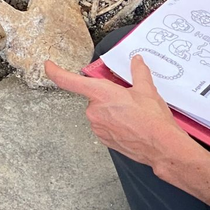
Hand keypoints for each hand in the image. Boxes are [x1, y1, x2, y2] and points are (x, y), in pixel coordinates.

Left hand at [45, 56, 187, 167]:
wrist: (160, 146)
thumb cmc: (152, 121)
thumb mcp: (147, 89)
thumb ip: (138, 72)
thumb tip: (136, 62)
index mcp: (101, 94)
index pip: (69, 81)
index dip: (56, 72)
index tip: (49, 66)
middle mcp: (94, 111)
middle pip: (94, 96)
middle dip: (108, 94)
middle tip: (127, 98)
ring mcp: (97, 127)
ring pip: (100, 110)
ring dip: (112, 109)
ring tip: (132, 113)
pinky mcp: (103, 138)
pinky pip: (104, 124)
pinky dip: (115, 121)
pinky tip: (130, 123)